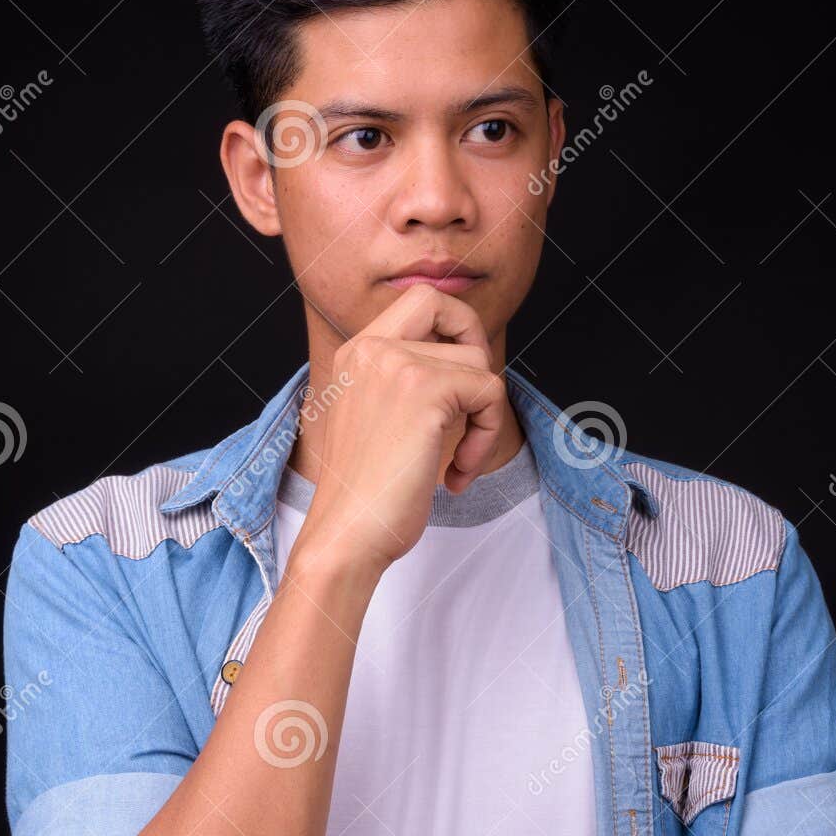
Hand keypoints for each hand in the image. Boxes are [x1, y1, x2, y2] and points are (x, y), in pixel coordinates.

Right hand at [289, 285, 508, 578]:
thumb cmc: (364, 496)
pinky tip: (456, 474)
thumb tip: (466, 365)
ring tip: (456, 461)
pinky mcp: (424, 389)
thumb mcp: (377, 421)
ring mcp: (395, 363)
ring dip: (482, 417)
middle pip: (448, 308)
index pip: (418, 299)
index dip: (452, 326)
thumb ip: (405, 385)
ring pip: (477, 362)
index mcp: (354, 354)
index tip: (459, 380)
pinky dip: (486, 438)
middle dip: (475, 347)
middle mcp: (370, 348)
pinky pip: (490, 393)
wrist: (345, 535)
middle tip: (473, 402)